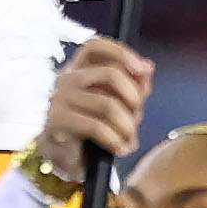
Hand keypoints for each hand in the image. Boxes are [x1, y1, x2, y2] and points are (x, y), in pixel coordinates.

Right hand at [39, 39, 147, 179]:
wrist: (64, 160)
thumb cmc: (90, 131)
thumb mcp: (116, 104)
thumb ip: (132, 85)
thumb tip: (148, 67)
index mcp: (78, 70)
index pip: (96, 47)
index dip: (122, 53)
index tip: (143, 70)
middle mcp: (66, 79)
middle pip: (111, 74)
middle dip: (134, 98)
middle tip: (136, 118)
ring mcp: (60, 99)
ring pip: (109, 104)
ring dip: (127, 127)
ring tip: (129, 140)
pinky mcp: (58, 121)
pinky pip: (98, 127)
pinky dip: (116, 140)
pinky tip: (119, 148)